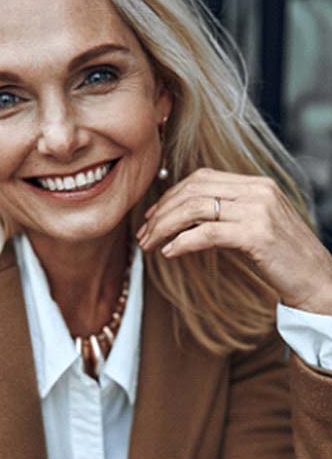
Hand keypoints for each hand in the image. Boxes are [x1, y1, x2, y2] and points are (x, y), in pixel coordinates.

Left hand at [136, 168, 331, 314]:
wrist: (317, 280)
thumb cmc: (283, 258)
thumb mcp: (254, 226)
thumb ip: (226, 214)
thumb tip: (185, 219)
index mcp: (256, 184)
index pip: (201, 178)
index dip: (170, 195)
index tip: (152, 216)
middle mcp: (257, 191)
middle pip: (193, 190)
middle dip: (161, 212)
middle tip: (143, 234)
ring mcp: (258, 211)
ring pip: (195, 209)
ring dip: (165, 227)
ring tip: (149, 245)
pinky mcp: (257, 235)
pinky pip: (207, 233)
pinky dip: (183, 242)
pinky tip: (169, 252)